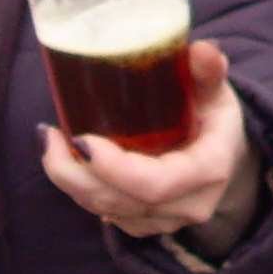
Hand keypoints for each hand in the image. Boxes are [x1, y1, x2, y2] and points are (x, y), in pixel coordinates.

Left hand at [39, 41, 262, 256]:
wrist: (224, 153)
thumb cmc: (214, 116)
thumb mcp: (215, 90)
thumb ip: (207, 71)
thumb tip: (202, 49)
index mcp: (209, 169)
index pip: (157, 184)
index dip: (115, 169)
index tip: (81, 139)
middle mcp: (190, 204)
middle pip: (123, 202)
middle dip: (77, 175)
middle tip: (49, 137)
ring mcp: (168, 220)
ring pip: (108, 211)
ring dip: (71, 181)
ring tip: (49, 143)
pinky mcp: (147, 223)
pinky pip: (106, 214)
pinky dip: (80, 190)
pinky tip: (65, 161)